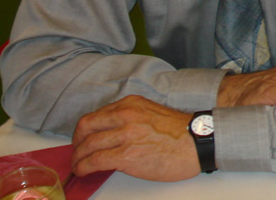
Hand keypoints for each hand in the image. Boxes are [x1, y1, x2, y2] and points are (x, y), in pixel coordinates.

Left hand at [71, 96, 197, 180]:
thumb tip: (112, 133)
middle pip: (86, 127)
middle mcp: (126, 116)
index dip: (84, 131)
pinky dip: (83, 167)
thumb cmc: (180, 132)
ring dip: (77, 158)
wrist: (198, 143)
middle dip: (76, 143)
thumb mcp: (152, 113)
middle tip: (77, 153)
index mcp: (131, 104)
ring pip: (87, 145)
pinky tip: (83, 171)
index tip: (83, 140)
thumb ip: (131, 118)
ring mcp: (126, 135)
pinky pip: (95, 160)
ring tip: (78, 165)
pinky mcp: (127, 155)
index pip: (96, 115)